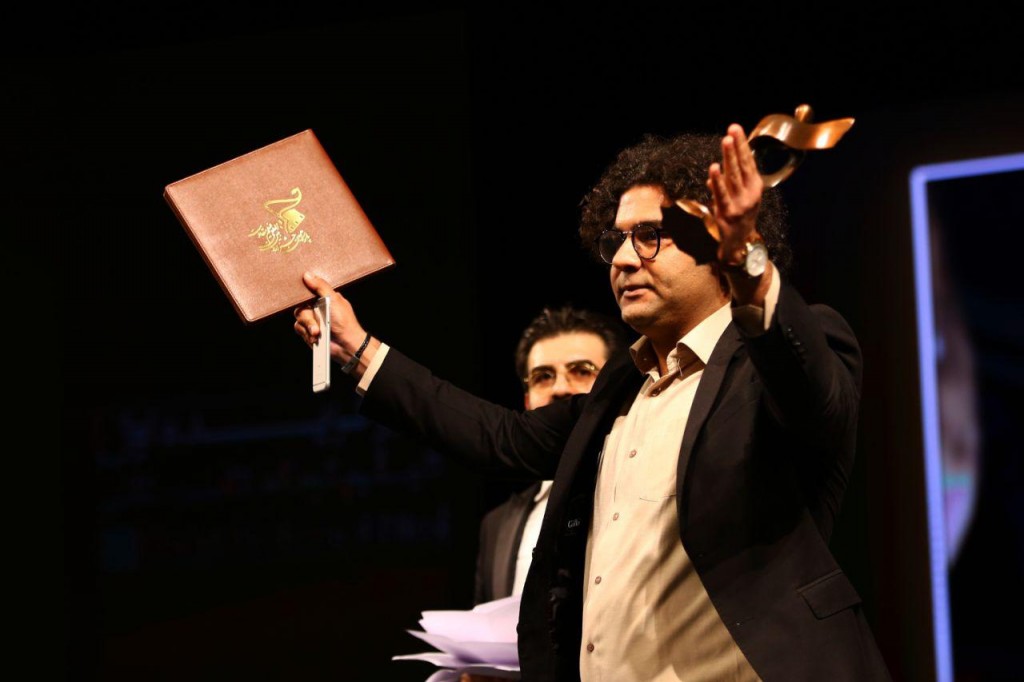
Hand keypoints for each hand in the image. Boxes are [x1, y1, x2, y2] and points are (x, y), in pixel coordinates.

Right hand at [293, 272, 375, 374]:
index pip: (307, 292)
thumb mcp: (334, 300)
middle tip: (316, 326)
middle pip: (300, 307)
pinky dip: (307, 334)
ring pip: (299, 319)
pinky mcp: (308, 332)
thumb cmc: (345, 322)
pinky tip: (316, 338)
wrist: (346, 345)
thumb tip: (307, 274)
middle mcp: (316, 308)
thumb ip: (321, 287)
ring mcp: (312, 321)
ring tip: (318, 333)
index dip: (303, 295)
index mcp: (323, 298)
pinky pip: (299, 329)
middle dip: (308, 318)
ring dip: (309, 327)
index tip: (304, 299)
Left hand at [707, 123, 763, 266]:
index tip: (736, 129)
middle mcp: (750, 194)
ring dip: (729, 158)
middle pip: (742, 166)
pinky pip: (722, 194)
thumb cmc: (737, 216)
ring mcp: (740, 203)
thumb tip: (717, 172)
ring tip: (726, 141)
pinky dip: (718, 180)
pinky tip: (714, 168)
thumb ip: (728, 183)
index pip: (748, 162)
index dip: (742, 145)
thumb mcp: (739, 197)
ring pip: (733, 176)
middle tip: (732, 130)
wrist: (738, 244)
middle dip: (737, 147)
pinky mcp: (727, 212)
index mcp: (755, 187)